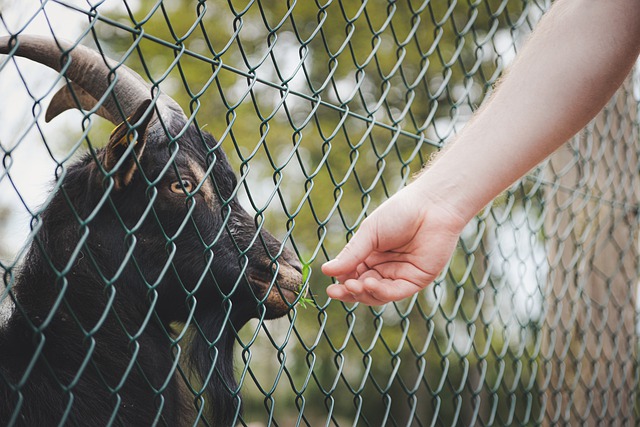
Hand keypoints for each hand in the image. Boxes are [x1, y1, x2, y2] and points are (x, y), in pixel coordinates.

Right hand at [322, 182, 466, 304]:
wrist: (431, 206)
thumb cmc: (400, 213)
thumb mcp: (369, 233)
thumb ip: (351, 254)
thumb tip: (326, 270)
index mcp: (371, 255)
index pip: (353, 275)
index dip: (342, 282)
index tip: (330, 285)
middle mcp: (385, 268)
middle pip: (363, 289)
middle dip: (349, 292)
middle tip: (335, 291)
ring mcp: (400, 275)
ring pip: (378, 294)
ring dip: (363, 293)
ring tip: (353, 285)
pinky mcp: (416, 280)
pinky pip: (395, 292)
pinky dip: (380, 291)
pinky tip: (369, 283)